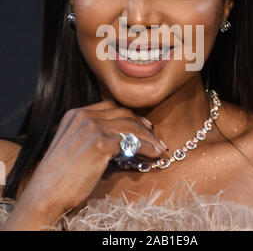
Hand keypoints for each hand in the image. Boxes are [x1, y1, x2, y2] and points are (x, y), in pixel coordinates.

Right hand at [3, 100, 166, 229]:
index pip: (111, 107)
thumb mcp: (74, 147)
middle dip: (142, 124)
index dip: (130, 115)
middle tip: (155, 137)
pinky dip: (147, 147)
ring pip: (130, 124)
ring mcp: (92, 127)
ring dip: (149, 137)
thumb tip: (123, 143)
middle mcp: (83, 116)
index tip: (143, 125)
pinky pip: (132, 140)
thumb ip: (95, 138)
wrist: (44, 194)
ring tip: (159, 149)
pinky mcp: (100, 143)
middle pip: (123, 112)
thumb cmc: (59, 177)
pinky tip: (153, 155)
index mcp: (75, 114)